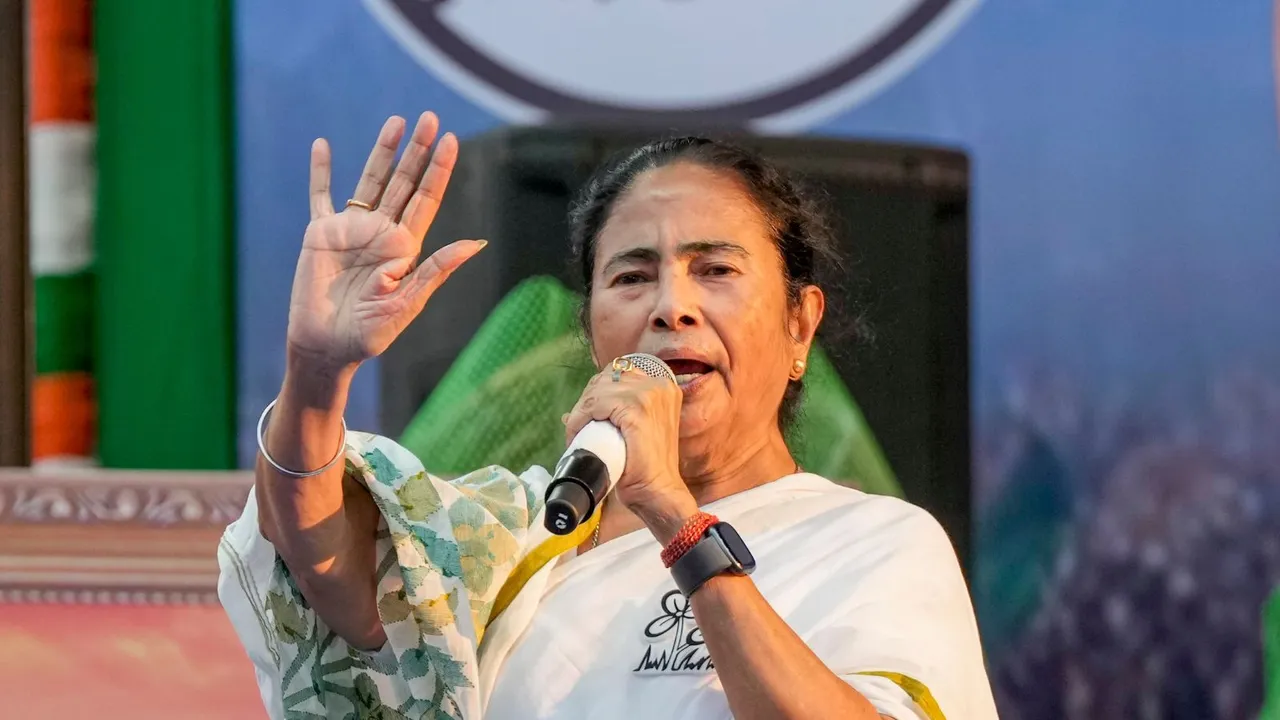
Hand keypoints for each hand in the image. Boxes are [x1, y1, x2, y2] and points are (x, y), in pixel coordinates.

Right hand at [286, 112, 486, 371]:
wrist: (326, 348)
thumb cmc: (368, 335)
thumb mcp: (406, 303)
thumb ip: (436, 269)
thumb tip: (475, 243)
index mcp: (405, 248)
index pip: (426, 200)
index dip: (438, 170)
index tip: (450, 140)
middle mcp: (381, 233)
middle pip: (404, 182)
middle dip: (417, 151)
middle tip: (430, 118)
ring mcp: (351, 230)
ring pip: (370, 181)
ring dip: (382, 151)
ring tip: (397, 121)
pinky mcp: (321, 234)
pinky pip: (320, 196)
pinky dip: (320, 171)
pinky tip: (322, 145)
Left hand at [563, 365, 697, 540]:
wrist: (658, 492)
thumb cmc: (645, 467)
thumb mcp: (633, 431)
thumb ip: (611, 416)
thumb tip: (569, 414)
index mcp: (662, 387)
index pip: (618, 373)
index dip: (596, 392)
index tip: (585, 416)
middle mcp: (659, 386)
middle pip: (606, 378)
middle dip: (586, 400)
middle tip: (577, 426)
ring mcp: (649, 396)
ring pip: (598, 390)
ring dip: (581, 411)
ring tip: (575, 432)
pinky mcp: (637, 410)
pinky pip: (596, 405)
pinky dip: (581, 418)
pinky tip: (576, 433)